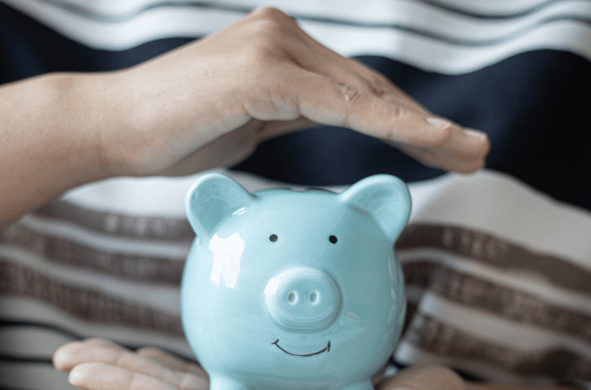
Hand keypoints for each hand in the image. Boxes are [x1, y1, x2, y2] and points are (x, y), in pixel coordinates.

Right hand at [92, 7, 489, 176]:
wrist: (112, 130)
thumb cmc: (176, 135)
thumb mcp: (251, 125)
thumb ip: (294, 114)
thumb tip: (331, 120)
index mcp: (284, 48)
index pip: (359, 89)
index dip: (408, 120)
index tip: (448, 149)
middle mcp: (284, 35)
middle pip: (373, 88)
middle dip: (428, 127)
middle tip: (477, 154)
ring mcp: (273, 46)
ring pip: (364, 93)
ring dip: (422, 127)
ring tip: (468, 153)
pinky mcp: (260, 70)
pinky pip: (335, 103)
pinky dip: (383, 124)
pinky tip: (424, 143)